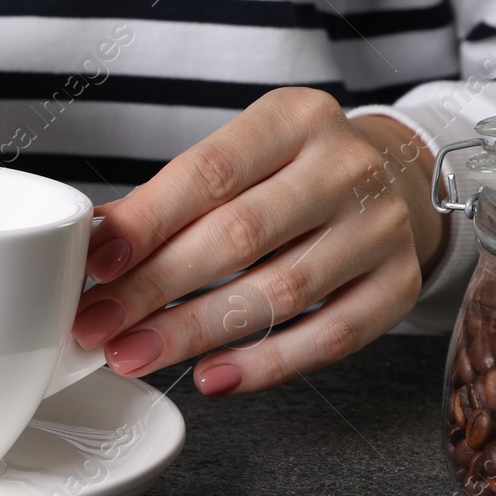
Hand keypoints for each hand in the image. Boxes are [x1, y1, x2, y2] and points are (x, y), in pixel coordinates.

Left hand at [71, 88, 446, 395]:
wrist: (393, 179)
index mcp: (295, 118)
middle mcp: (345, 167)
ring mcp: (380, 227)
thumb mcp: (238, 156)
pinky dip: (265, 365)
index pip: (210, 172)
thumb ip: (171, 197)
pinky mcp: (399, 284)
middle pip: (240, 236)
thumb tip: (96, 242)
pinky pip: (330, 337)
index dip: (148, 222)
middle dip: (156, 288)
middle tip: (99, 327)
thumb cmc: (292, 171)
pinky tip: (211, 377)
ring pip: (280, 292)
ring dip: (196, 333)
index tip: (97, 263)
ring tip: (137, 355)